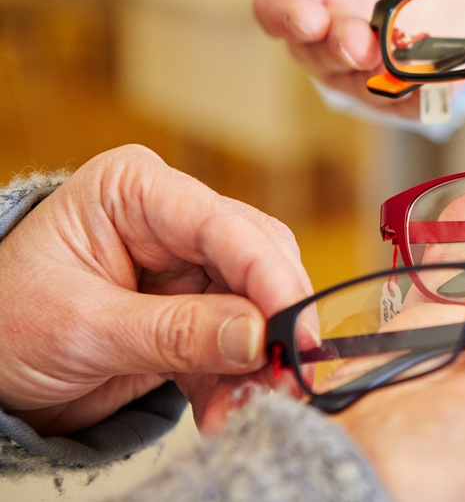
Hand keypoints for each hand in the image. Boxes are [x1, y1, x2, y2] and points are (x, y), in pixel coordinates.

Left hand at [0, 145, 312, 434]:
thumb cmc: (6, 321)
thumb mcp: (84, 328)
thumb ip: (175, 332)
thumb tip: (257, 337)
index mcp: (137, 191)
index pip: (223, 225)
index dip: (269, 277)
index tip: (297, 331)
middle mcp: (172, 219)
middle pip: (256, 260)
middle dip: (272, 323)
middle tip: (289, 376)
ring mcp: (186, 265)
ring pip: (256, 305)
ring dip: (256, 362)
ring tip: (247, 407)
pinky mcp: (193, 310)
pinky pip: (235, 342)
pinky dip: (235, 380)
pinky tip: (224, 412)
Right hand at [211, 0, 464, 115]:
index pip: (275, 5)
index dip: (287, 15)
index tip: (308, 19)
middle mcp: (323, 30)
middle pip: (316, 53)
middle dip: (339, 49)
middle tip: (361, 44)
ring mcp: (362, 63)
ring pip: (357, 85)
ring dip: (376, 81)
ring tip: (400, 68)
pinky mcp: (403, 82)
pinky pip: (406, 103)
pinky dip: (420, 101)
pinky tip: (435, 91)